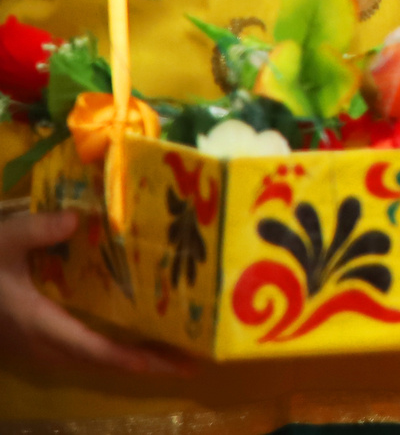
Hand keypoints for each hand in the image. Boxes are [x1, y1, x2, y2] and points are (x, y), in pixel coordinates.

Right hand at [0, 209, 187, 374]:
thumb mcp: (1, 243)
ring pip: (95, 360)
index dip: (131, 357)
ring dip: (134, 358)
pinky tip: (139, 337)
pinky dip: (115, 351)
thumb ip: (36, 231)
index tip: (167, 365)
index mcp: (39, 324)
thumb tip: (76, 219)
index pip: (92, 348)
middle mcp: (44, 344)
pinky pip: (85, 352)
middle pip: (103, 361)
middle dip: (148, 364)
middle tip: (194, 360)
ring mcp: (41, 347)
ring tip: (178, 352)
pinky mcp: (40, 340)